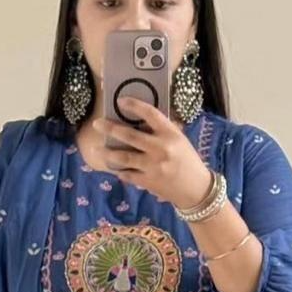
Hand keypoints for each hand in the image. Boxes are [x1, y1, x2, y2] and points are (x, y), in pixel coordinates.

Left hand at [91, 98, 212, 208]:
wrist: (196, 190)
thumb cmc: (189, 162)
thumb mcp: (180, 141)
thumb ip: (163, 131)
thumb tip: (142, 121)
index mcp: (170, 134)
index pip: (150, 113)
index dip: (134, 105)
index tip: (121, 101)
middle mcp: (160, 148)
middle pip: (129, 135)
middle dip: (110, 128)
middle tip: (97, 124)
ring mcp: (152, 166)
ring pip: (123, 157)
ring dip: (107, 152)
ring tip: (96, 149)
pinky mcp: (148, 181)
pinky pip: (127, 174)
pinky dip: (119, 171)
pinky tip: (113, 167)